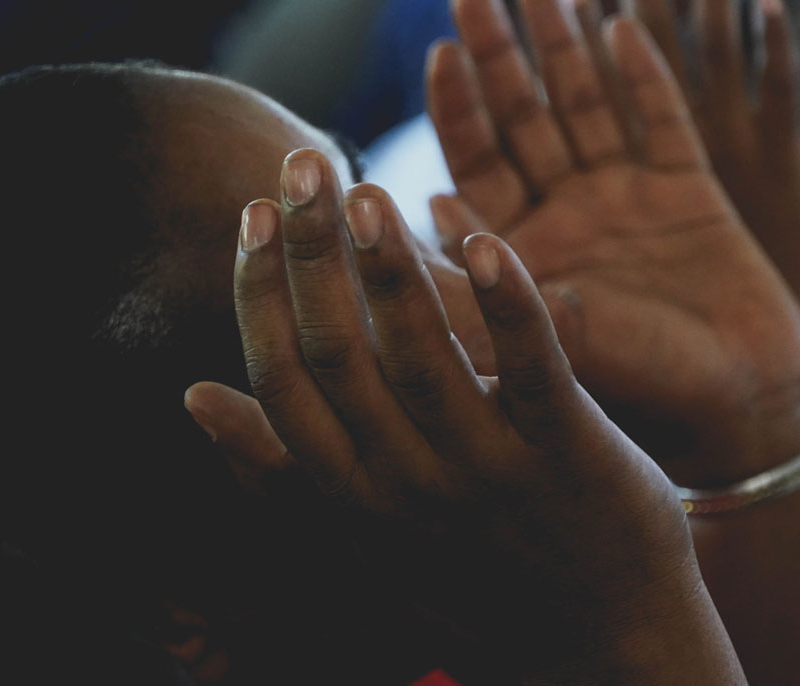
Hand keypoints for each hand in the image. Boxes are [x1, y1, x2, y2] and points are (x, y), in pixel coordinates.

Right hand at [187, 150, 744, 683]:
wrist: (602, 651)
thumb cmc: (476, 582)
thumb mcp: (363, 542)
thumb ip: (281, 473)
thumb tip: (197, 396)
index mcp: (353, 498)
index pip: (280, 380)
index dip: (257, 292)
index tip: (251, 214)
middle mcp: (406, 486)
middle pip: (336, 353)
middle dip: (309, 251)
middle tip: (298, 163)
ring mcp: (488, 473)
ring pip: (422, 354)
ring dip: (387, 267)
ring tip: (365, 189)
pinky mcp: (570, 457)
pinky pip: (532, 370)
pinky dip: (508, 304)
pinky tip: (484, 238)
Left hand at [427, 0, 799, 484]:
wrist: (743, 403)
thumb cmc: (642, 385)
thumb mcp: (551, 334)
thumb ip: (490, 277)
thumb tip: (420, 209)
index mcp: (525, 253)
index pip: (478, 165)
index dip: (457, 108)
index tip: (438, 52)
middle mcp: (570, 218)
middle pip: (525, 121)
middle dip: (498, 56)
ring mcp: (630, 199)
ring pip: (588, 107)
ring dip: (563, 47)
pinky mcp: (692, 190)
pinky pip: (664, 119)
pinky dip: (643, 75)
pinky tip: (619, 27)